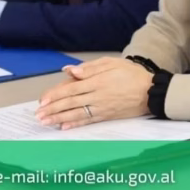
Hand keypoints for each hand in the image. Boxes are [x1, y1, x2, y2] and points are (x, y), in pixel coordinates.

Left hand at [36, 57, 153, 129]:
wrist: (151, 91)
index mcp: (98, 81)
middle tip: (38, 114)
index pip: (71, 88)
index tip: (43, 100)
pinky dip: (75, 124)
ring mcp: (102, 107)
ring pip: (76, 113)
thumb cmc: (133, 74)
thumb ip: (90, 68)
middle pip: (70, 103)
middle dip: (52, 108)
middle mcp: (98, 96)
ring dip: (59, 118)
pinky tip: (64, 126)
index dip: (55, 95)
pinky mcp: (107, 115)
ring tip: (46, 121)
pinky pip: (88, 120)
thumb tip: (71, 71)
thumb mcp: (112, 63)